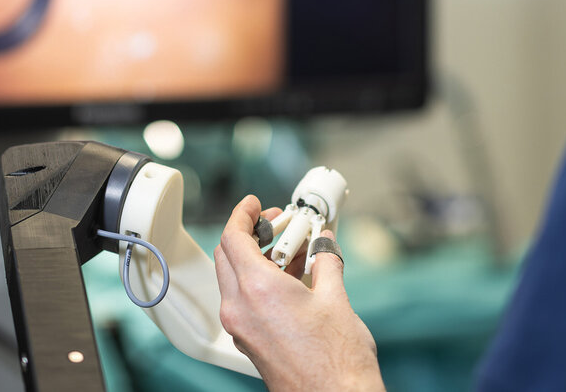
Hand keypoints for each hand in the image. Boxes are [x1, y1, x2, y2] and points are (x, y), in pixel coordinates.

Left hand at [214, 196, 383, 390]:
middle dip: (249, 234)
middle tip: (277, 224)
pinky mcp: (249, 341)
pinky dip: (260, 282)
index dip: (241, 214)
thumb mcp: (337, 299)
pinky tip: (291, 280)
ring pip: (234, 278)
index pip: (232, 237)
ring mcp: (241, 328)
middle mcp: (240, 308)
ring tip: (292, 252)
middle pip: (227, 255)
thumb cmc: (337, 361)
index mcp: (257, 290)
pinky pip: (244, 300)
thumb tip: (325, 245)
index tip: (253, 204)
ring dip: (257, 259)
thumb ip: (326, 262)